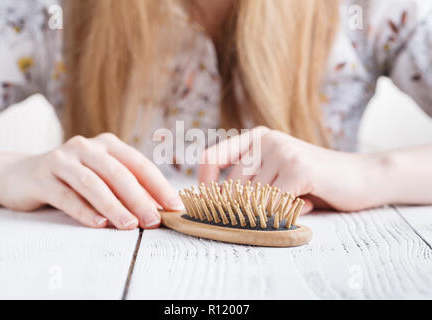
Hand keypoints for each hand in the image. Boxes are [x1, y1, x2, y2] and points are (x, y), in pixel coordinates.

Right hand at [0, 133, 183, 228]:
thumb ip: (126, 189)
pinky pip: (67, 196)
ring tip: (130, 226)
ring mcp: (62, 159)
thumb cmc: (72, 179)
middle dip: (139, 199)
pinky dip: (85, 211)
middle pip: (118, 173)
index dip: (159, 186)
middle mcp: (86, 147)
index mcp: (108, 145)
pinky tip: (99, 224)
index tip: (175, 207)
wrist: (21, 174)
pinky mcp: (42, 176)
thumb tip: (158, 209)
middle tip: (154, 221)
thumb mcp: (101, 178)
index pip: (139, 164)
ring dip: (114, 206)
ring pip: (93, 184)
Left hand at [199, 126, 383, 212]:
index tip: (207, 204)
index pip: (211, 157)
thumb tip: (212, 203)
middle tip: (273, 210)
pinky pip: (273, 205)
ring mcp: (282, 151)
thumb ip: (248, 181)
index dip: (203, 184)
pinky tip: (307, 203)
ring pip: (253, 199)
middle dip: (246, 208)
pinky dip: (287, 214)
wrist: (362, 177)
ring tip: (298, 201)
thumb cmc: (314, 181)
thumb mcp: (275, 174)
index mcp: (255, 137)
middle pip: (231, 187)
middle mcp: (265, 139)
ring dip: (273, 211)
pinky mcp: (298, 168)